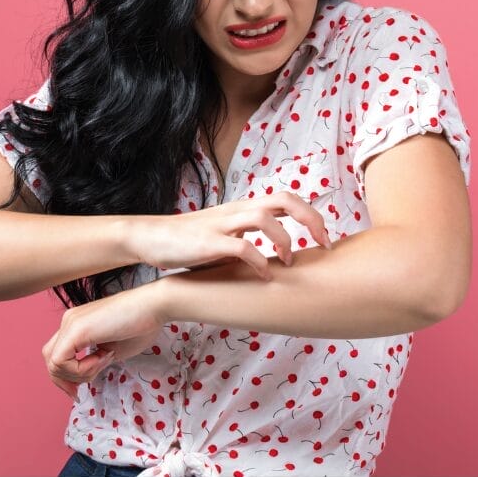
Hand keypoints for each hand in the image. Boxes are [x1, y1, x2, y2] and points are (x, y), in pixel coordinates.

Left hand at [41, 283, 166, 399]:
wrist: (154, 306)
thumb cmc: (141, 326)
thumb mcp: (112, 351)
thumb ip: (94, 362)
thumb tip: (85, 376)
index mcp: (76, 325)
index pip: (57, 355)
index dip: (66, 377)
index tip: (79, 391)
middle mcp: (69, 321)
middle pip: (49, 359)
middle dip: (64, 381)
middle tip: (81, 391)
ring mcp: (70, 323)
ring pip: (53, 363)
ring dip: (79, 374)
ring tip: (105, 361)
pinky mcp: (76, 328)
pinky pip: (61, 361)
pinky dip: (80, 369)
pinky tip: (103, 358)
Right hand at [127, 192, 331, 278]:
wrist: (152, 238)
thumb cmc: (190, 241)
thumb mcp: (226, 235)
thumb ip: (250, 239)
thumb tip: (278, 258)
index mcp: (244, 208)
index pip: (287, 198)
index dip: (312, 215)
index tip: (325, 240)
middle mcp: (237, 211)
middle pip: (284, 199)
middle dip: (311, 220)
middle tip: (324, 245)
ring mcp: (223, 224)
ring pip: (265, 218)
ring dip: (285, 240)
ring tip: (289, 262)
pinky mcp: (209, 242)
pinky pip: (242, 247)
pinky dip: (260, 262)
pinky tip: (265, 277)